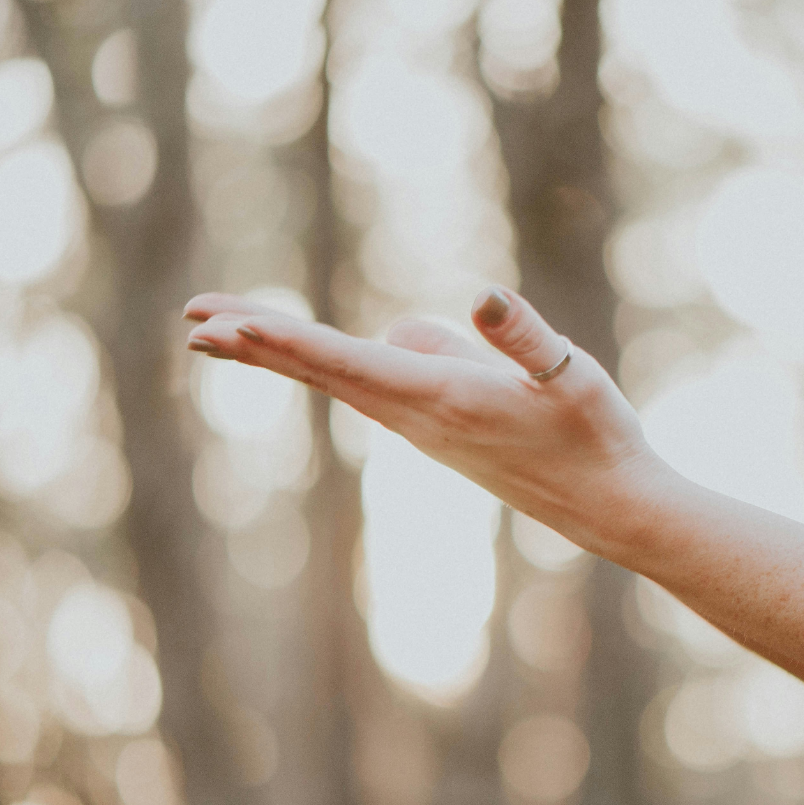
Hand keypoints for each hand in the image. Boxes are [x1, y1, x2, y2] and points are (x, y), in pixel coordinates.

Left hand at [182, 286, 672, 552]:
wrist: (611, 507)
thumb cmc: (597, 437)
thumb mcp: (571, 375)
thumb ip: (524, 337)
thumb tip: (480, 297)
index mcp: (442, 397)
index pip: (346, 362)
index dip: (283, 340)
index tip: (226, 326)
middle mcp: (417, 416)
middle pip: (320, 371)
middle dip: (255, 343)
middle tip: (192, 321)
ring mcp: (422, 426)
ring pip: (336, 378)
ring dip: (278, 352)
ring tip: (224, 329)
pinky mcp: (435, 427)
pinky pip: (363, 385)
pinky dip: (320, 364)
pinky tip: (313, 352)